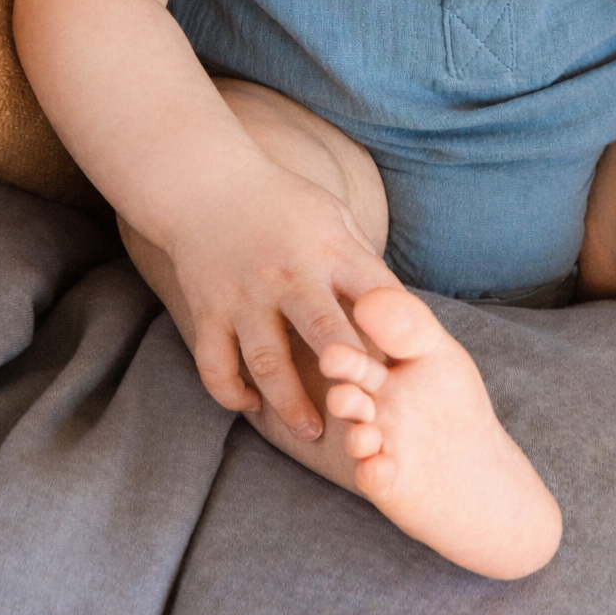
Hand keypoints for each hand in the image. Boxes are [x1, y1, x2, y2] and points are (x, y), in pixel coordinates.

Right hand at [166, 157, 399, 441]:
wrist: (207, 183)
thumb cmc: (285, 204)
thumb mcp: (335, 217)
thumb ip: (363, 264)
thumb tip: (400, 313)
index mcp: (329, 250)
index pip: (372, 296)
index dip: (393, 335)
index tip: (408, 371)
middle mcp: (287, 274)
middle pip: (322, 331)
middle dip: (345, 376)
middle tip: (365, 417)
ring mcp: (244, 295)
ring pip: (267, 362)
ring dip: (290, 403)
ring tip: (313, 431)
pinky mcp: (207, 310)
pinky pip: (216, 365)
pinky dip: (231, 392)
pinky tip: (251, 405)